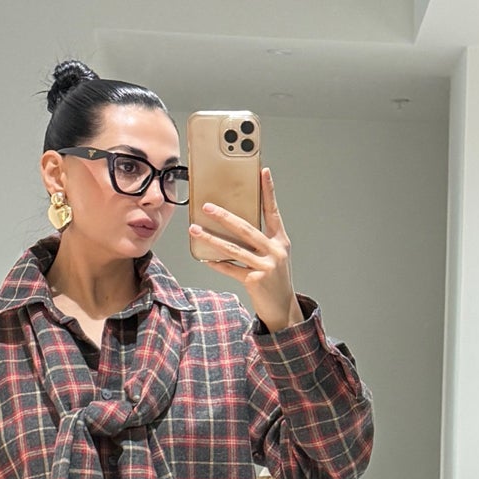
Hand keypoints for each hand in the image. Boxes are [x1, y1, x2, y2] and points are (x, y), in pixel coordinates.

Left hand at [189, 167, 301, 329]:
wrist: (283, 307)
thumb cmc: (275, 278)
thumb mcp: (275, 255)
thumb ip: (260, 239)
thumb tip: (234, 224)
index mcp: (280, 240)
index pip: (273, 211)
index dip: (268, 191)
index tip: (263, 171)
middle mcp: (275, 250)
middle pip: (246, 228)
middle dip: (224, 216)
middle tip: (207, 206)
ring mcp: (266, 265)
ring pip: (233, 248)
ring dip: (211, 239)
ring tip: (195, 230)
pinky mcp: (255, 280)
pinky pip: (231, 268)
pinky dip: (217, 263)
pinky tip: (204, 258)